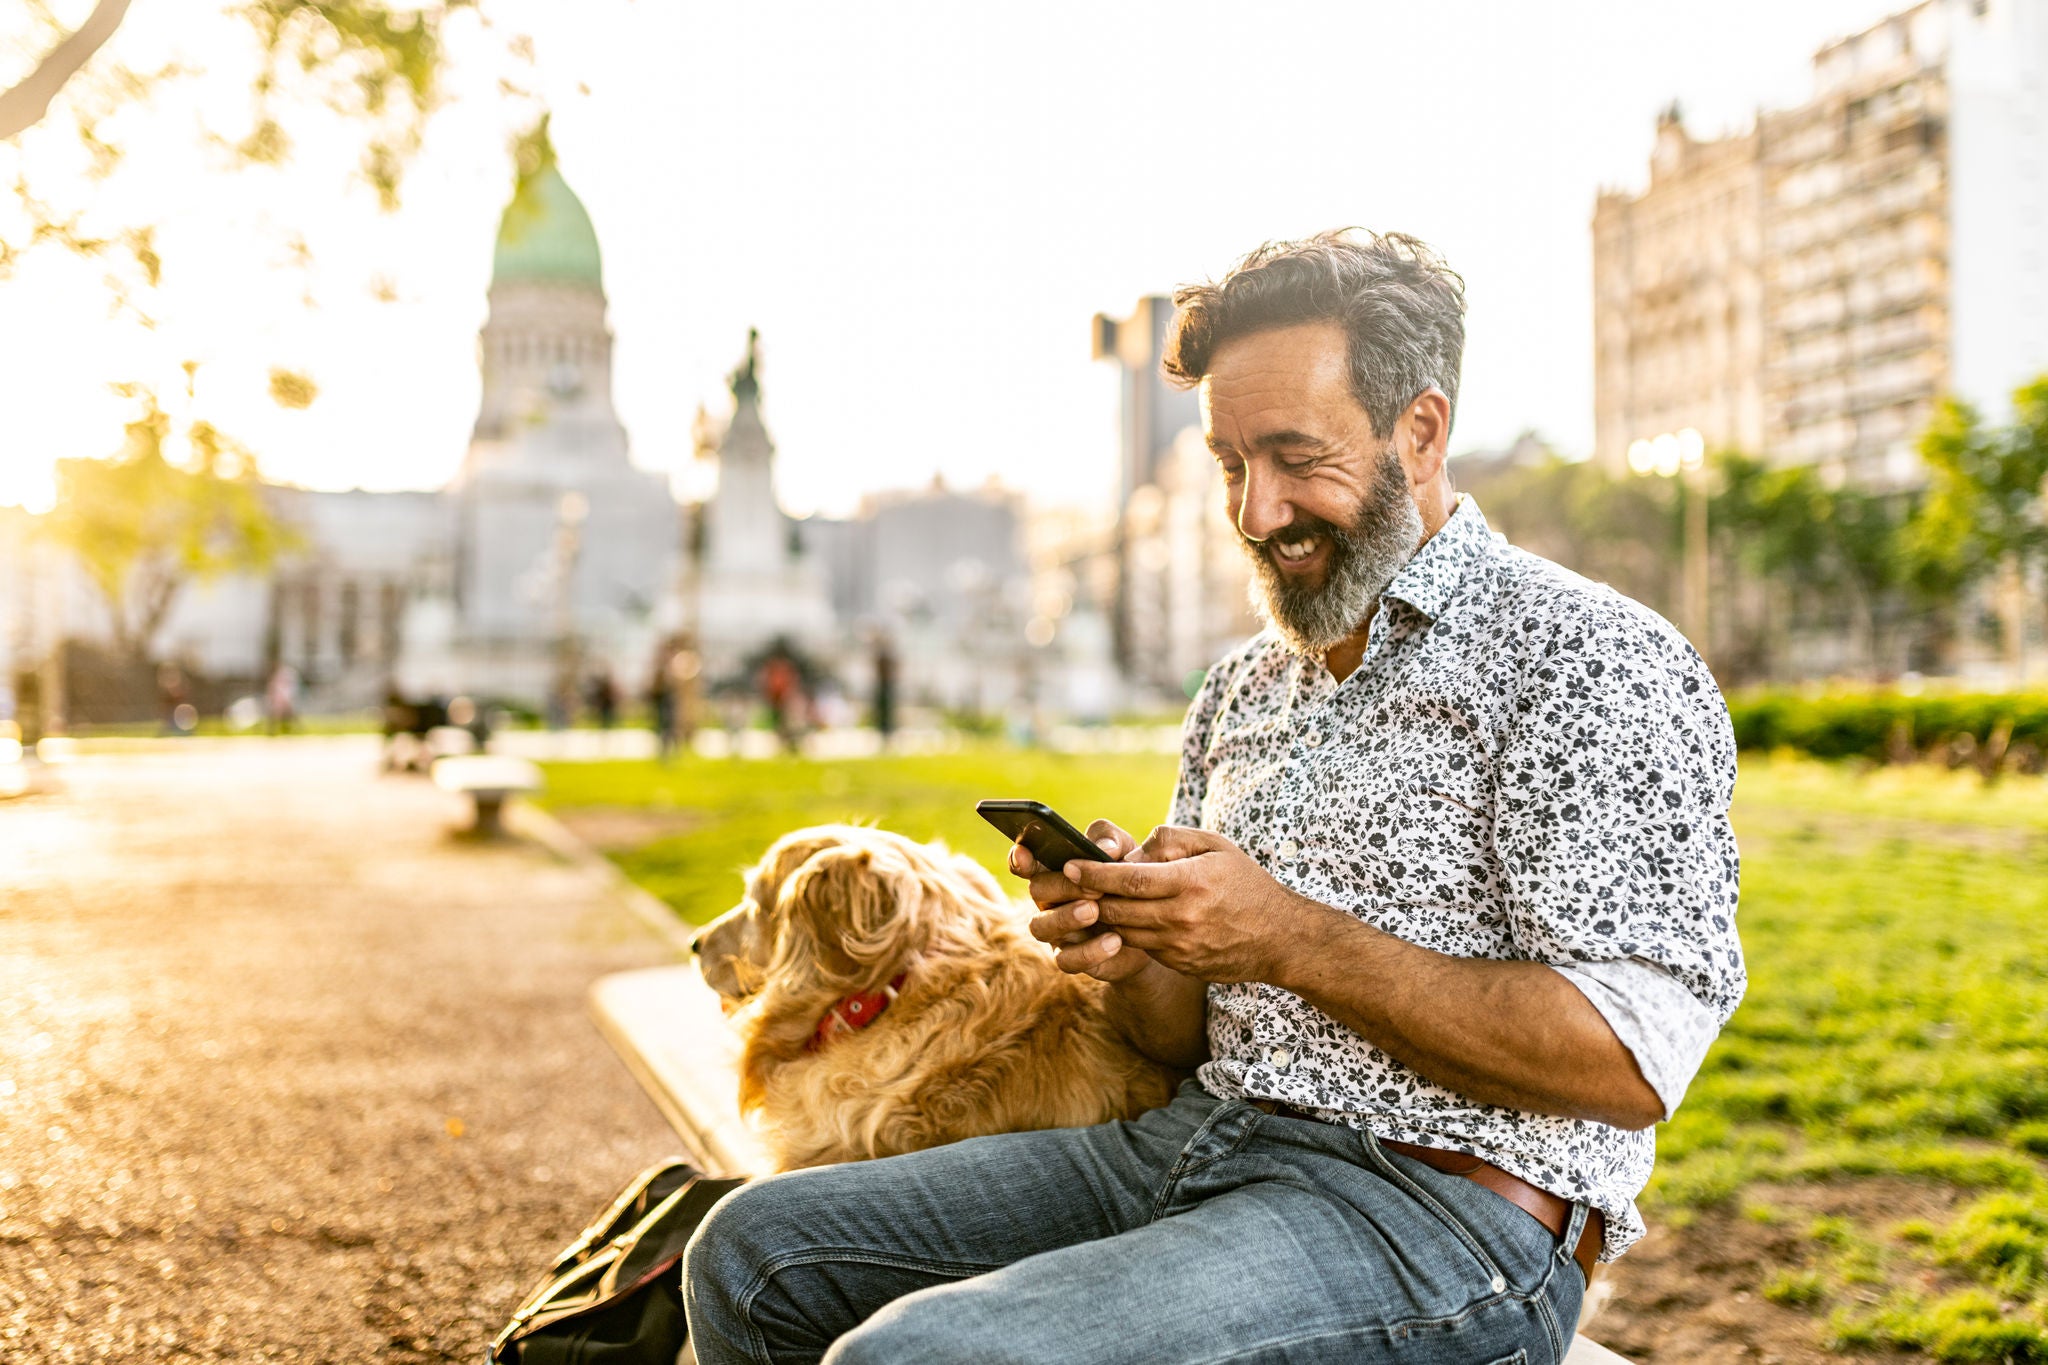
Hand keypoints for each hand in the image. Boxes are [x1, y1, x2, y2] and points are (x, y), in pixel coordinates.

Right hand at [1011, 820, 1153, 981]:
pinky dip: (1089, 952)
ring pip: (1040, 927)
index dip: (1019, 858)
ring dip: (1066, 918)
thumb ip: (1113, 841)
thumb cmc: (1129, 882)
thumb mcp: (1127, 854)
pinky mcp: (1071, 958)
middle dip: (1063, 887)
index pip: (1025, 862)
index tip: (1025, 854)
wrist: (1151, 928)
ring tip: (1095, 912)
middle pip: (1037, 890)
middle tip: (1095, 888)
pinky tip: (1115, 941)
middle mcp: (1049, 901)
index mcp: (1055, 871)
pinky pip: (1066, 960)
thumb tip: (1106, 848)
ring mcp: (1056, 932)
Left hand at [1062, 825, 1316, 983]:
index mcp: (1190, 882)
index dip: (1094, 873)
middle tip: (1069, 884)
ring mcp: (1180, 946)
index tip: (1070, 866)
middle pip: (1118, 908)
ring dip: (1104, 917)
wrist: (1279, 937)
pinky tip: (1123, 919)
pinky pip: (1142, 947)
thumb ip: (1171, 839)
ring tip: (1091, 900)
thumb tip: (1133, 849)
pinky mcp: (1180, 964)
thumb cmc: (1246, 884)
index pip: (1128, 879)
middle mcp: (1182, 917)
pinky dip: (1128, 932)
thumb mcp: (1216, 846)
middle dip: (1089, 896)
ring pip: (1124, 931)